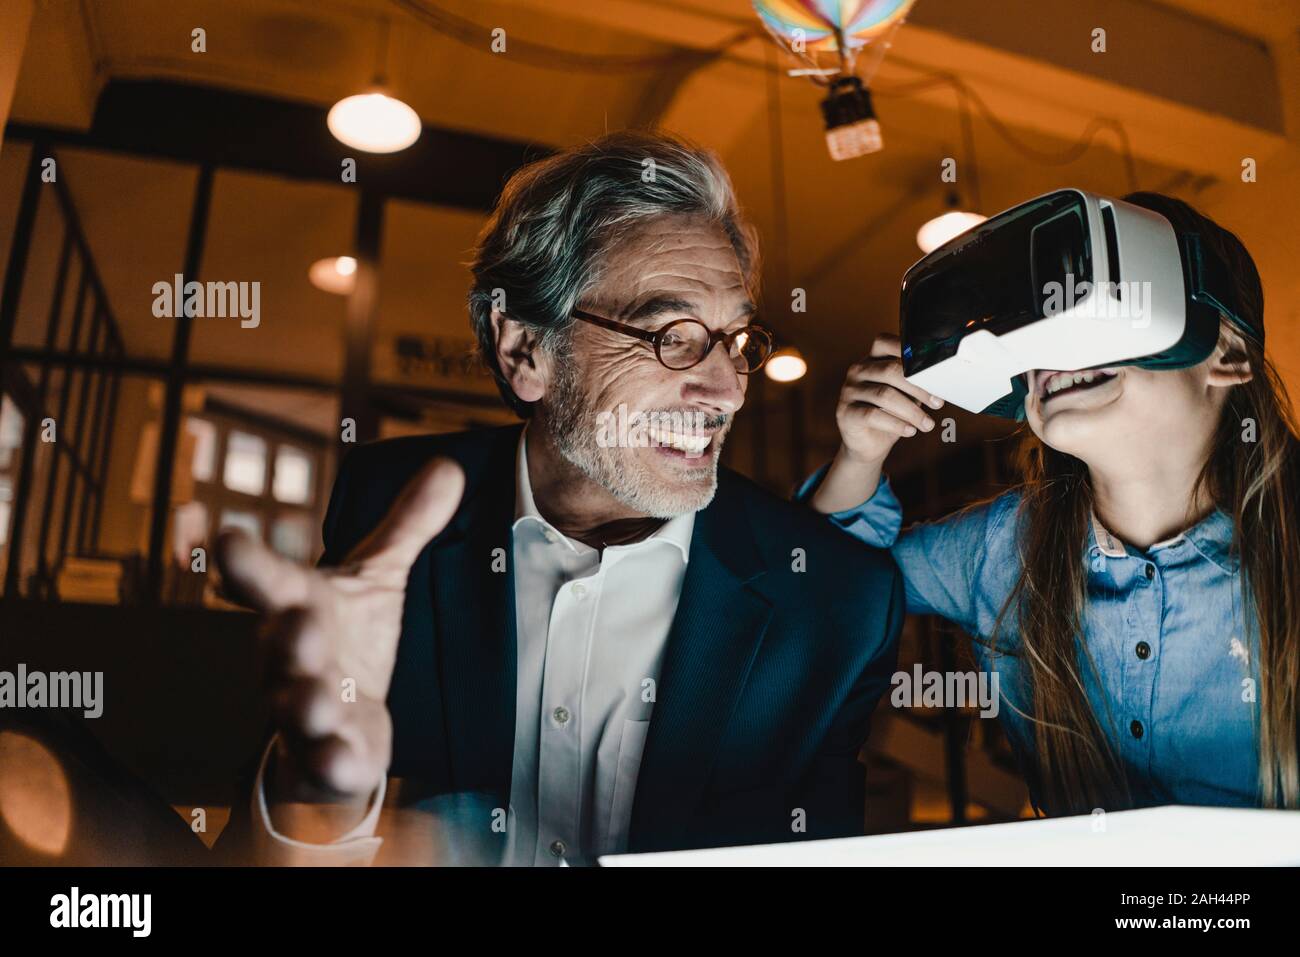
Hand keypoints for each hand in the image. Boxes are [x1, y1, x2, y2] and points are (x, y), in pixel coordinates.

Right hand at [215, 457, 464, 801]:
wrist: (335, 727)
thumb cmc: (346, 640)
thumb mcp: (376, 579)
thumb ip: (405, 525)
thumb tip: (448, 465)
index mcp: (299, 607)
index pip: (268, 581)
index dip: (245, 563)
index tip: (225, 539)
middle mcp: (291, 659)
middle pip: (281, 646)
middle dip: (287, 637)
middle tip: (298, 624)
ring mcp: (304, 710)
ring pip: (296, 707)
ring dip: (304, 703)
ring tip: (314, 698)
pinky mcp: (327, 756)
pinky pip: (326, 762)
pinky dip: (332, 761)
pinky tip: (343, 760)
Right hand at [835, 333, 943, 466]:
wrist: (868, 444)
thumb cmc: (890, 414)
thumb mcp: (905, 395)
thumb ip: (916, 383)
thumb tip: (943, 379)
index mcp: (872, 359)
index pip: (886, 342)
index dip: (909, 352)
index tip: (935, 370)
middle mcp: (858, 370)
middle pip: (891, 370)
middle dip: (919, 387)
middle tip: (938, 403)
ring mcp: (849, 391)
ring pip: (884, 395)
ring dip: (912, 411)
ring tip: (927, 424)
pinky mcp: (845, 412)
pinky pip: (872, 415)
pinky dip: (896, 424)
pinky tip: (910, 431)